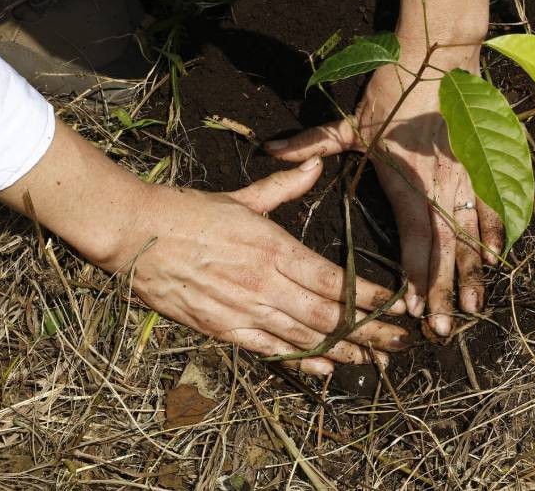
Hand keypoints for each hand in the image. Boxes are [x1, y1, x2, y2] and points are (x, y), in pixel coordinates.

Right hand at [104, 157, 410, 375]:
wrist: (133, 234)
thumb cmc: (188, 210)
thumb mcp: (241, 197)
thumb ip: (284, 186)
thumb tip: (316, 165)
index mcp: (274, 247)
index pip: (334, 280)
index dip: (369, 297)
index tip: (397, 306)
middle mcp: (264, 282)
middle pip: (328, 315)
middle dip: (368, 332)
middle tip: (400, 344)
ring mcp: (243, 308)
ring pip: (303, 336)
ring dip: (343, 350)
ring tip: (374, 360)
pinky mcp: (220, 327)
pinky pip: (268, 349)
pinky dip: (300, 361)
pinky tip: (326, 370)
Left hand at [265, 45, 501, 336]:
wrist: (439, 58)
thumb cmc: (394, 91)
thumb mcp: (351, 121)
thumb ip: (312, 144)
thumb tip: (270, 150)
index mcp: (406, 182)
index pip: (415, 240)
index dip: (415, 276)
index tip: (412, 309)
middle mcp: (440, 187)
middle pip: (445, 249)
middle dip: (444, 291)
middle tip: (441, 329)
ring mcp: (465, 177)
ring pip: (472, 234)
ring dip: (471, 272)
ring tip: (471, 307)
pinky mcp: (481, 165)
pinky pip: (492, 206)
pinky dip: (495, 233)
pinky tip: (495, 259)